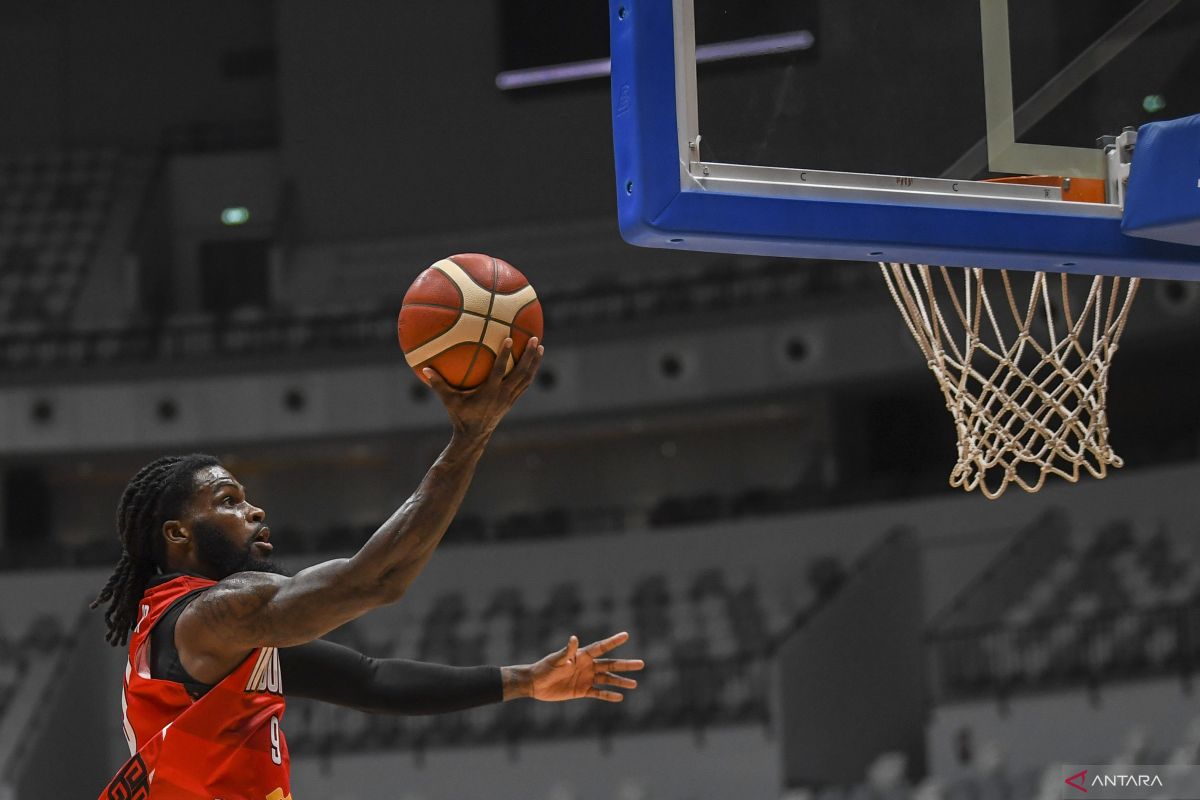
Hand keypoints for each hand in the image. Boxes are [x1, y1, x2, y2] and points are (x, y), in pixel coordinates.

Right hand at [423, 337, 542, 439]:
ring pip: (527, 378)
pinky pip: (525, 384)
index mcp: (490, 393)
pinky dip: (530, 372)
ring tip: (540, 347)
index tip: (510, 339)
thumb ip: (438, 385)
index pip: (500, 370)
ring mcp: (510, 399)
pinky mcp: (512, 401)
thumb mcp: (449, 401)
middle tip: (535, 339)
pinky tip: (532, 361)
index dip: (505, 355)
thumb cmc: (460, 417)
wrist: (474, 437)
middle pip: (521, 373)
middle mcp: (503, 395)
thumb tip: (424, 369)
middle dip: (529, 355)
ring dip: (534, 362)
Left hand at [517, 631, 644, 702]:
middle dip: (625, 665)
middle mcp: (587, 666)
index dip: (613, 641)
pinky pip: (598, 693)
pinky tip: (620, 697)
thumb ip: (567, 651)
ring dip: (620, 682)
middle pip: (610, 665)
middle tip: (641, 664)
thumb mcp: (556, 660)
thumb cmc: (545, 668)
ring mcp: (586, 679)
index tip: (626, 635)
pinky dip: (609, 695)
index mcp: (582, 656)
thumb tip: (574, 639)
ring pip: (607, 679)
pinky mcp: (582, 691)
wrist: (536, 684)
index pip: (601, 647)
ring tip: (635, 684)